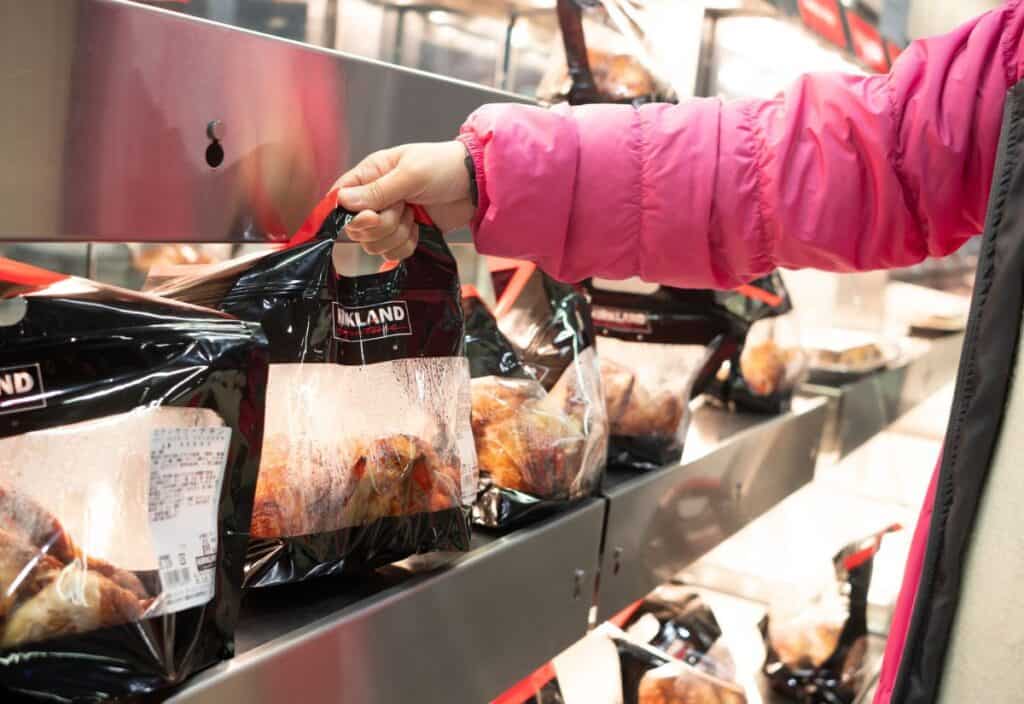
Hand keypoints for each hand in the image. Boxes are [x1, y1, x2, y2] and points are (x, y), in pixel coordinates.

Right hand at [334, 141, 474, 260]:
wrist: (476, 184)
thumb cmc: (444, 167)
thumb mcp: (411, 174)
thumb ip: (378, 191)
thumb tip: (344, 201)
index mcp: (370, 175)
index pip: (340, 199)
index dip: (348, 215)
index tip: (369, 217)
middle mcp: (375, 199)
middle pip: (357, 229)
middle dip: (383, 225)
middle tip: (404, 209)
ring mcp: (389, 219)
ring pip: (374, 245)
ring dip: (397, 235)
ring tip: (415, 217)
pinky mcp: (405, 235)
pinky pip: (392, 254)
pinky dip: (407, 246)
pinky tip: (420, 230)